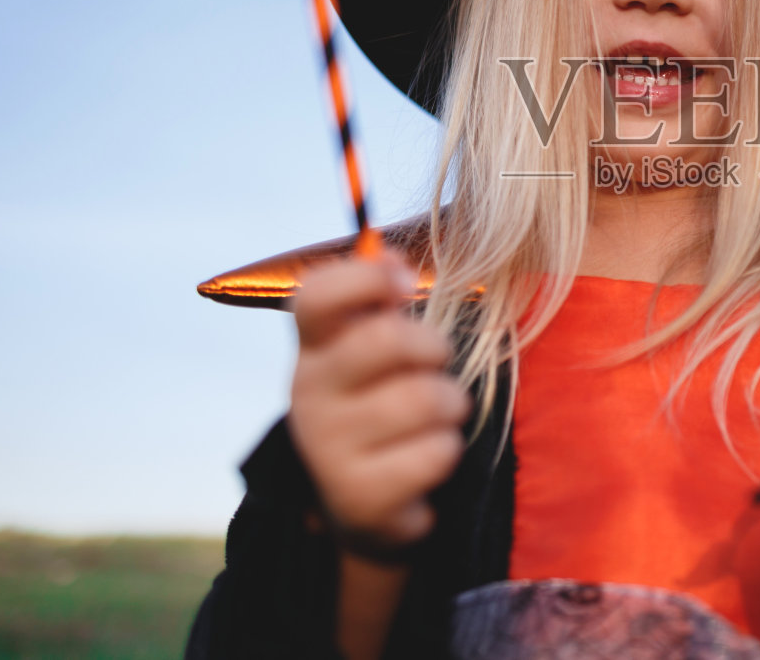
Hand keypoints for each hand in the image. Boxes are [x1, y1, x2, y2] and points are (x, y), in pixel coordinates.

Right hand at [287, 251, 470, 557]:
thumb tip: (390, 256)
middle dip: (433, 346)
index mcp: (314, 347)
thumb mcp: (376, 345)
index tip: (403, 283)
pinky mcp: (359, 499)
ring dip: (450, 405)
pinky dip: (446, 451)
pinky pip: (437, 453)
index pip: (316, 295)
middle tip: (435, 362)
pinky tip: (424, 459)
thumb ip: (383, 298)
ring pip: (427, 399)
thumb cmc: (384, 400)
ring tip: (434, 417)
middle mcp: (309, 395)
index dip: (365, 278)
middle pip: (388, 339)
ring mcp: (328, 450)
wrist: (365, 503)